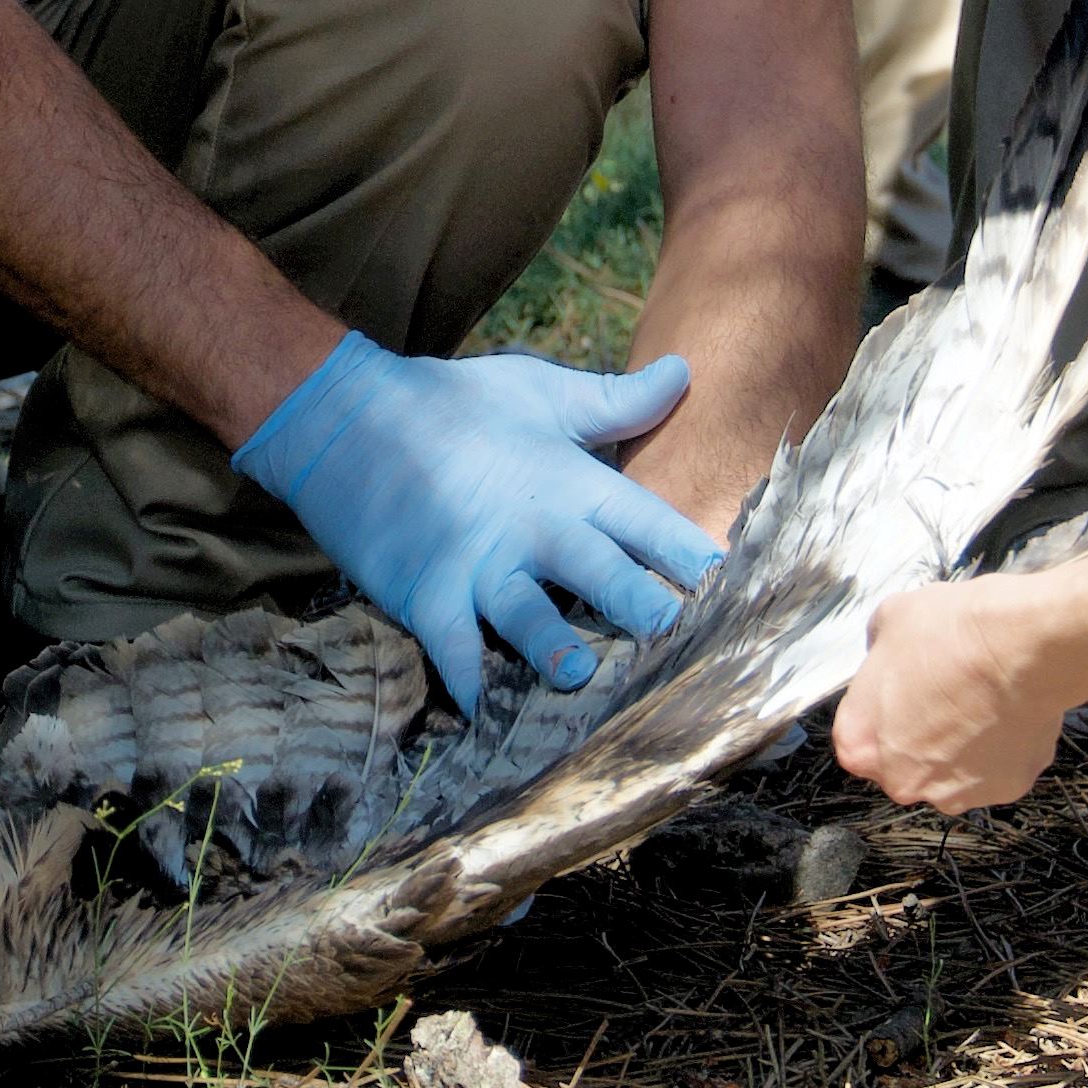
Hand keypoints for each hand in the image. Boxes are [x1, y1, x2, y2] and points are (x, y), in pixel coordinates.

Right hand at [231, 334, 722, 712]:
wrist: (340, 414)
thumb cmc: (450, 402)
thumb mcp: (538, 391)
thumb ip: (617, 400)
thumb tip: (686, 371)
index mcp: (570, 481)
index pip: (649, 523)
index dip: (698, 559)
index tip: (748, 595)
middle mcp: (532, 526)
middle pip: (600, 572)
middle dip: (642, 608)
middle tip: (683, 642)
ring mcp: (476, 563)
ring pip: (527, 615)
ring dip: (555, 648)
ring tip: (581, 678)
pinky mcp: (424, 591)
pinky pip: (450, 645)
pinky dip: (466, 681)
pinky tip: (484, 717)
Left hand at [833, 579, 1068, 808]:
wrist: (1020, 646)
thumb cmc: (953, 634)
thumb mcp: (887, 619)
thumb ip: (877, 652)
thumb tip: (888, 652)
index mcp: (860, 744)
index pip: (860, 736)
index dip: (883, 710)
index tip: (901, 691)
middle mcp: (904, 780)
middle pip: (906, 762)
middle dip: (922, 734)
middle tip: (943, 694)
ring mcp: (957, 792)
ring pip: (953, 771)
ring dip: (962, 745)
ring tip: (979, 701)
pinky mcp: (1005, 789)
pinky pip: (998, 770)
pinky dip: (1002, 748)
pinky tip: (1005, 711)